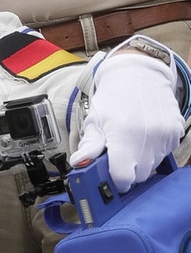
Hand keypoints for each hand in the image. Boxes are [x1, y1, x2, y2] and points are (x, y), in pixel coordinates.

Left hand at [70, 52, 183, 191]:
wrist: (139, 74)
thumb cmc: (114, 97)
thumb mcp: (95, 119)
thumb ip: (89, 145)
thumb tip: (79, 163)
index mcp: (124, 135)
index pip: (123, 178)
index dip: (114, 180)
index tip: (108, 175)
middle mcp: (148, 138)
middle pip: (139, 176)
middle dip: (126, 170)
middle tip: (116, 154)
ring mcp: (165, 136)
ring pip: (152, 166)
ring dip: (140, 160)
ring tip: (129, 139)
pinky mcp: (176, 134)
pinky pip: (164, 154)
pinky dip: (152, 151)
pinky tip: (143, 135)